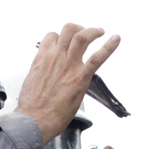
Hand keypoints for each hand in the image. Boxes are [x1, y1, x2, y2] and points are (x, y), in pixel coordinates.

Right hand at [15, 24, 121, 142]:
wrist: (34, 120)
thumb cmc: (32, 106)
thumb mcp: (32, 81)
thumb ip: (42, 71)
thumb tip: (46, 72)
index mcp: (43, 58)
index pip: (52, 36)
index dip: (60, 36)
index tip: (65, 41)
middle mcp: (56, 57)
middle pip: (68, 30)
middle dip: (78, 28)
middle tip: (84, 32)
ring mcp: (69, 66)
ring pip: (82, 36)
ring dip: (93, 31)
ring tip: (100, 32)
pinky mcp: (80, 78)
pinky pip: (97, 58)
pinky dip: (109, 47)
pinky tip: (115, 39)